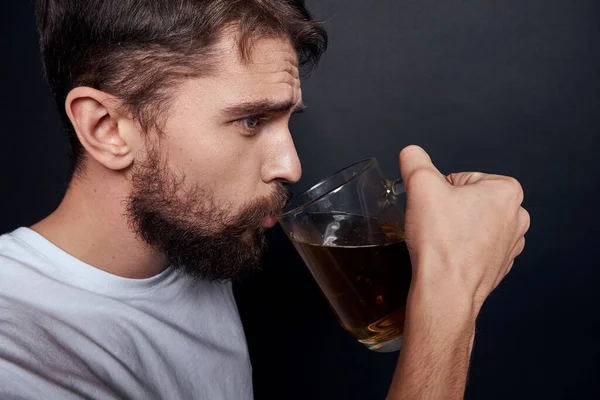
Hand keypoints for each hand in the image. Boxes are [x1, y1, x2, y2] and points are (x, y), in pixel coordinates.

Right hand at [399, 145, 529, 315]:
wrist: (446, 291)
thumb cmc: (441, 243)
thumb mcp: (420, 186)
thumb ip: (414, 160)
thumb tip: (411, 153)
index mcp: (506, 190)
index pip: (460, 178)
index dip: (439, 191)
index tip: (434, 209)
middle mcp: (517, 216)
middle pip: (468, 200)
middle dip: (449, 209)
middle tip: (436, 225)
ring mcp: (511, 243)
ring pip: (471, 223)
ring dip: (454, 229)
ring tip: (442, 242)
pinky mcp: (501, 264)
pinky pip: (475, 246)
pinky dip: (460, 249)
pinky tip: (448, 256)